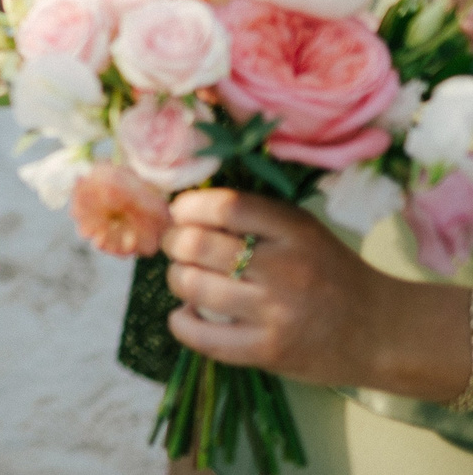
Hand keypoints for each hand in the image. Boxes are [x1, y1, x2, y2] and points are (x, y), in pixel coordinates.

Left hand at [164, 188, 470, 400]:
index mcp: (295, 232)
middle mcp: (285, 270)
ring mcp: (276, 314)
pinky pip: (201, 337)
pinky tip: (187, 315)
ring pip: (192, 286)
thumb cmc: (333, 274)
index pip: (225, 206)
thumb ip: (253, 217)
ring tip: (186, 278)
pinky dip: (181, 323)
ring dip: (177, 278)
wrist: (384, 334)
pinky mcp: (269, 352)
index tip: (182, 213)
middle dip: (174, 242)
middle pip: (197, 245)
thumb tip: (183, 210)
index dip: (188, 207)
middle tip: (178, 246)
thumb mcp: (304, 231)